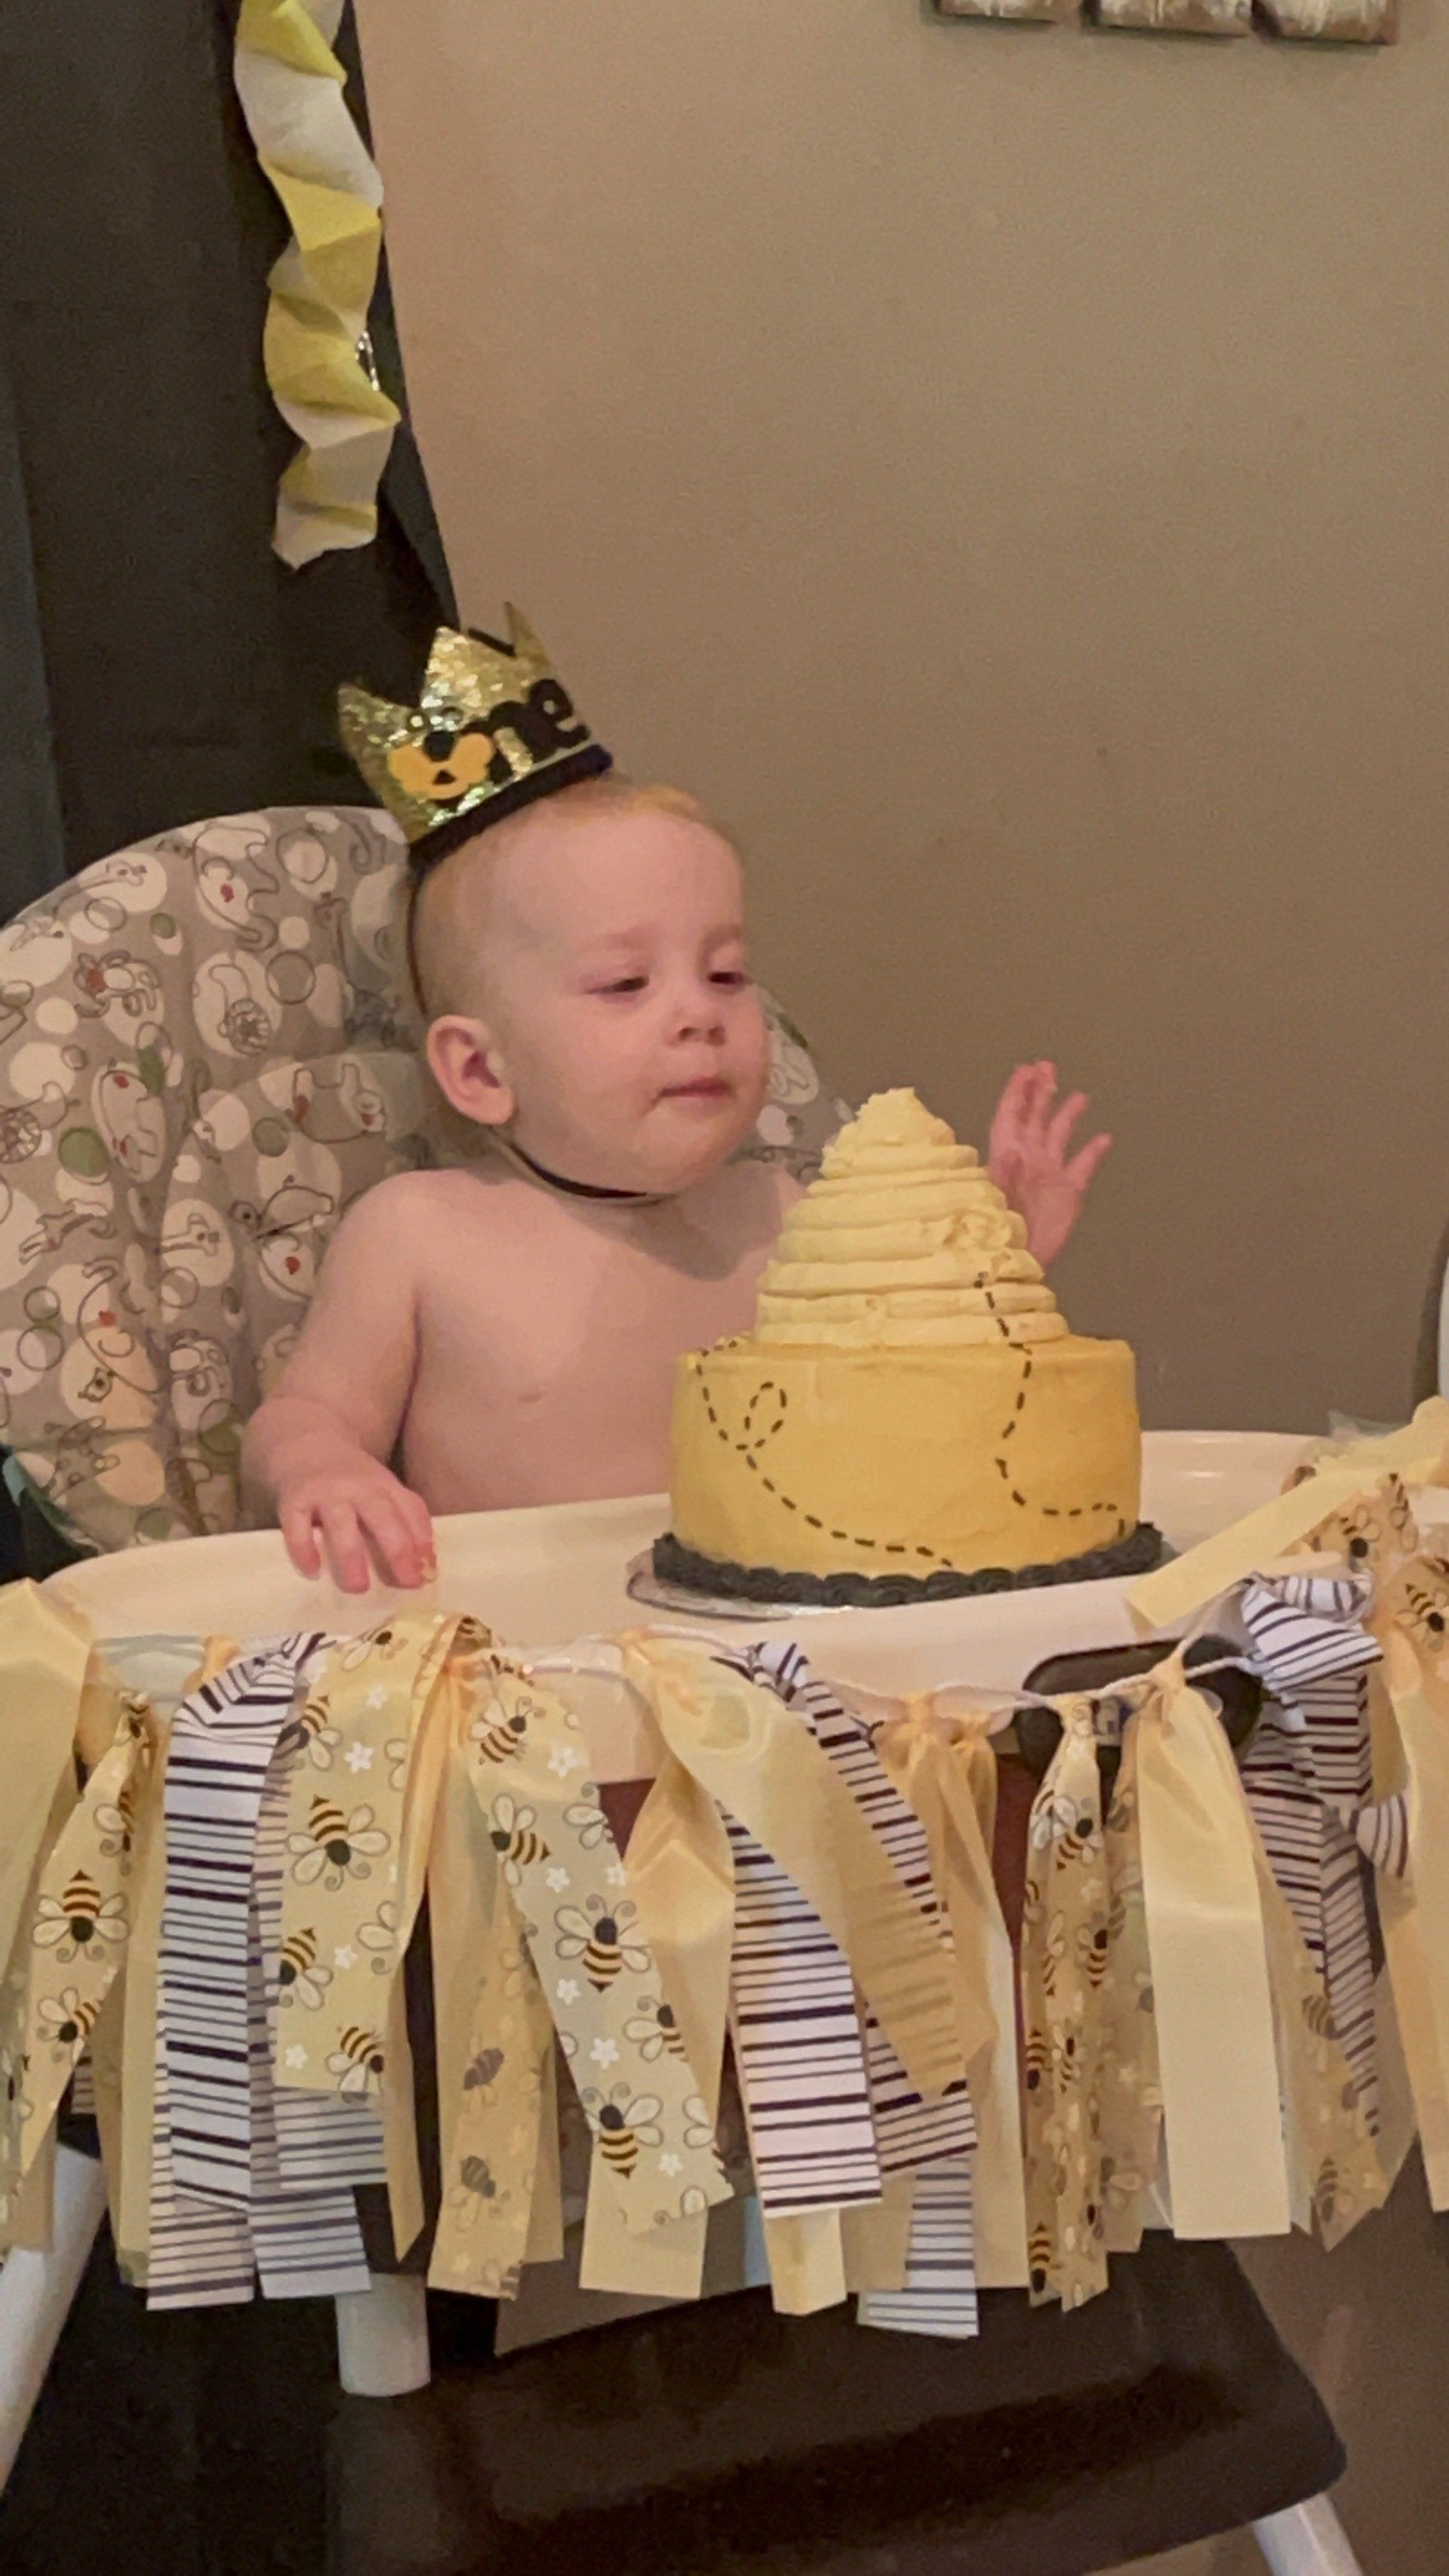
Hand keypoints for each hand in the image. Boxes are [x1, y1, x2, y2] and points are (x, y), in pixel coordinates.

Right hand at [278, 1446, 436, 1593]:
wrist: (308, 1448)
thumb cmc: (354, 1481)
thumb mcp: (384, 1489)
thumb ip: (405, 1519)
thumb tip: (426, 1566)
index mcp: (385, 1485)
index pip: (410, 1510)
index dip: (422, 1540)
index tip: (427, 1573)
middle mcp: (357, 1487)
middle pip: (381, 1516)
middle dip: (396, 1550)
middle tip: (405, 1582)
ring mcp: (324, 1493)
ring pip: (340, 1524)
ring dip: (350, 1557)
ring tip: (358, 1588)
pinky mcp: (293, 1501)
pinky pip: (297, 1527)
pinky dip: (304, 1550)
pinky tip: (313, 1571)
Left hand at [987, 1061, 1111, 1269]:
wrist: (1018, 1264)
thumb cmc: (998, 1235)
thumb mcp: (996, 1203)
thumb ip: (1004, 1176)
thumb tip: (1013, 1149)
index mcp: (1006, 1157)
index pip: (1011, 1116)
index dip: (1017, 1091)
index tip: (1027, 1068)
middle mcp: (1028, 1160)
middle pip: (1035, 1118)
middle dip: (1041, 1092)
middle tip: (1049, 1066)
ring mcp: (1049, 1174)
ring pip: (1060, 1136)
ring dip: (1068, 1115)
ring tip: (1080, 1096)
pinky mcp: (1069, 1193)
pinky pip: (1083, 1166)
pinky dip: (1093, 1151)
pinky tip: (1104, 1138)